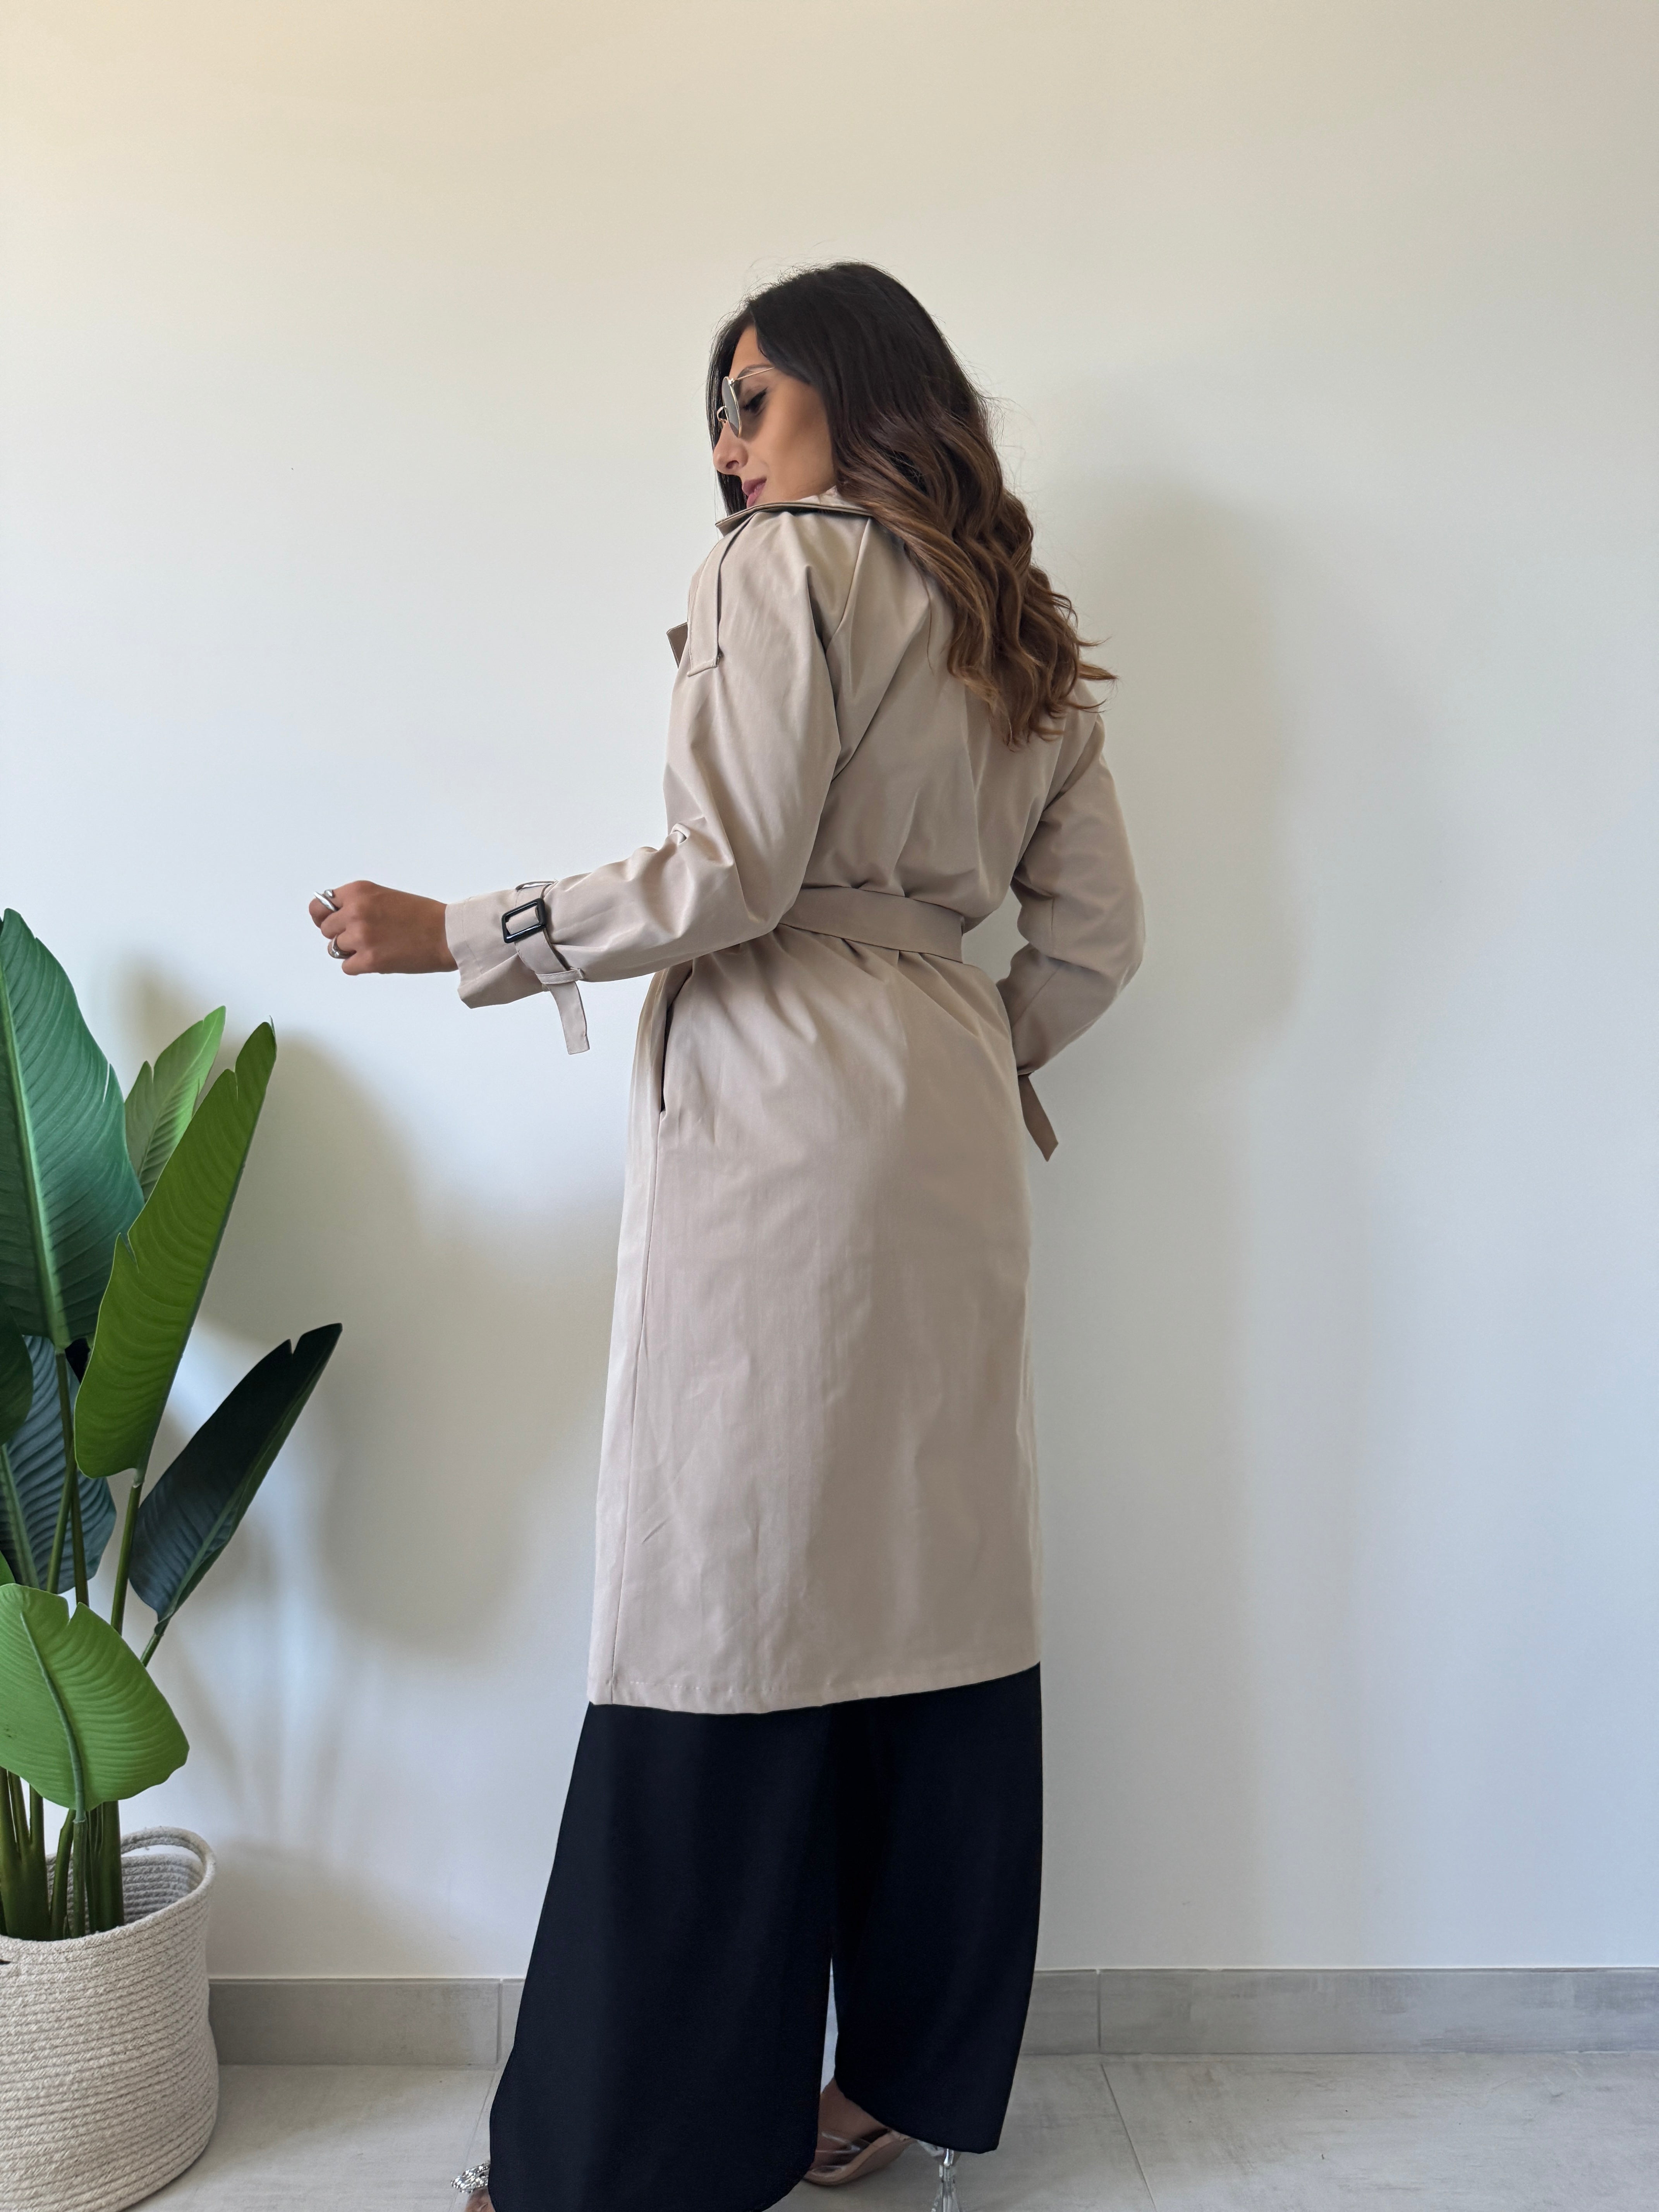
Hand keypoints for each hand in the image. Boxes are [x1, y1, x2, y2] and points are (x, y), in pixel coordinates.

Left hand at [309, 882, 457, 974]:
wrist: (447, 933)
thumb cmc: (423, 915)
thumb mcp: (384, 897)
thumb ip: (358, 904)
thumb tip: (334, 919)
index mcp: (358, 892)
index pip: (320, 906)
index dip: (325, 917)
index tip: (334, 923)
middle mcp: (355, 911)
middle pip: (326, 930)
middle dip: (341, 935)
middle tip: (364, 937)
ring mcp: (360, 936)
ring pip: (335, 949)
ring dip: (351, 951)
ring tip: (374, 947)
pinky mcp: (369, 960)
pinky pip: (347, 967)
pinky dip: (359, 966)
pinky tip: (377, 959)